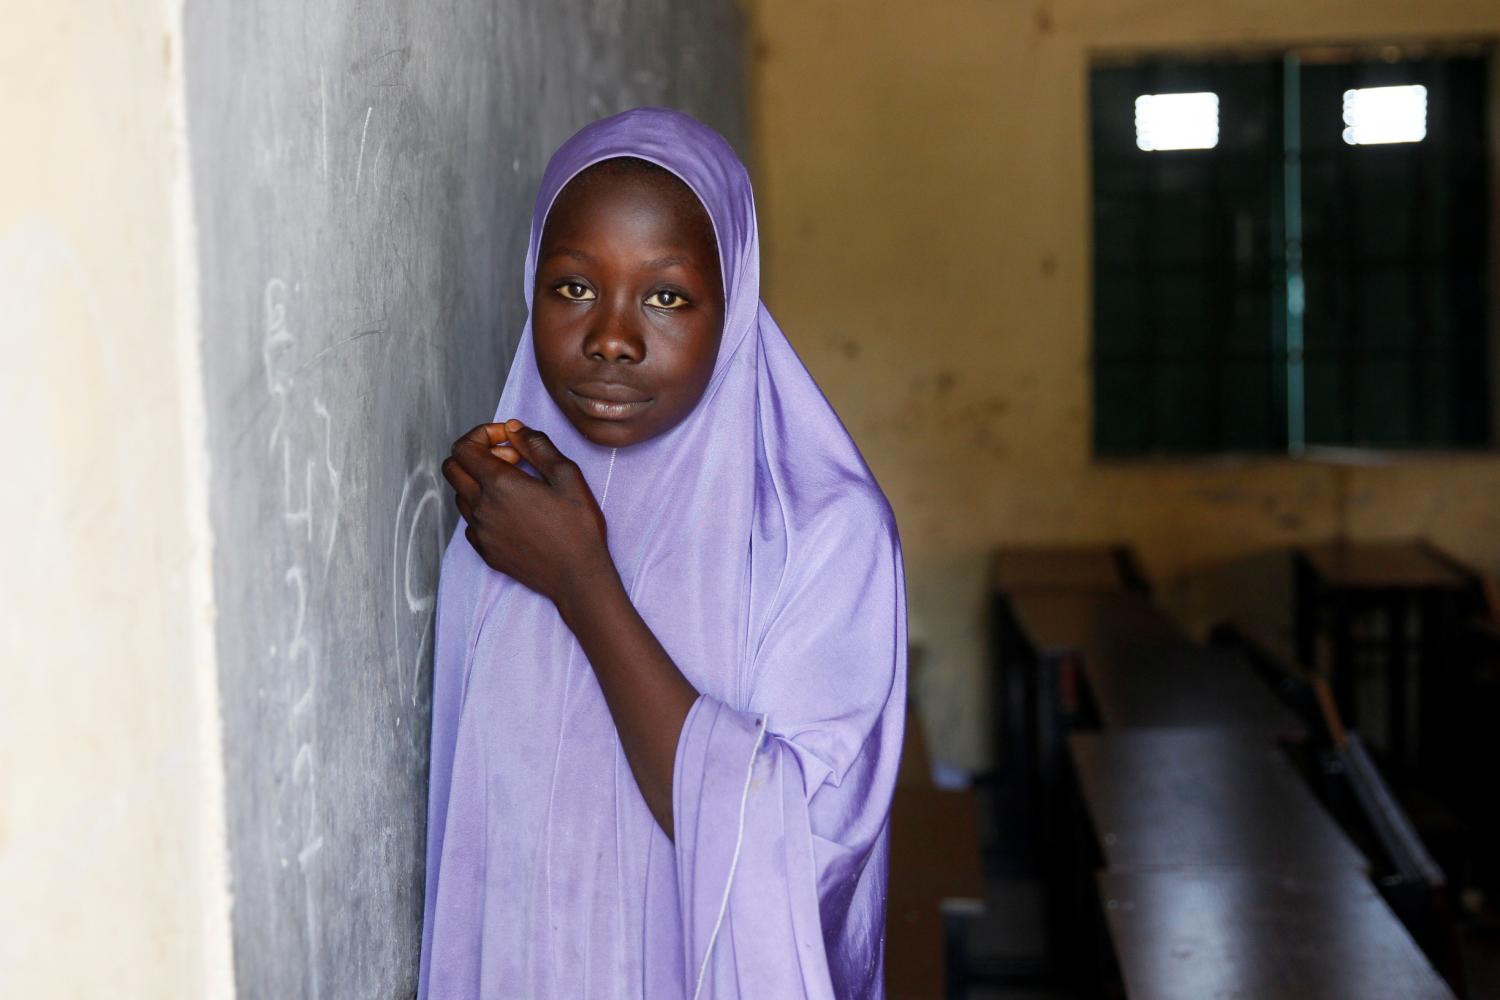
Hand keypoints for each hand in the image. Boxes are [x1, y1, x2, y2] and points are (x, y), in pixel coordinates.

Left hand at [442, 419, 612, 605]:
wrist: (577, 577)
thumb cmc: (578, 527)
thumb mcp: (567, 475)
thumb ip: (537, 445)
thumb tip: (514, 428)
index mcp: (499, 484)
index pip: (463, 447)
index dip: (483, 435)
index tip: (510, 441)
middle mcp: (481, 507)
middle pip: (452, 468)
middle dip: (476, 455)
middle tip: (510, 461)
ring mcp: (480, 531)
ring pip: (460, 494)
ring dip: (479, 482)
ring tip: (515, 488)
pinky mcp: (484, 550)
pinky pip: (470, 521)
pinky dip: (483, 509)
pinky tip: (512, 513)